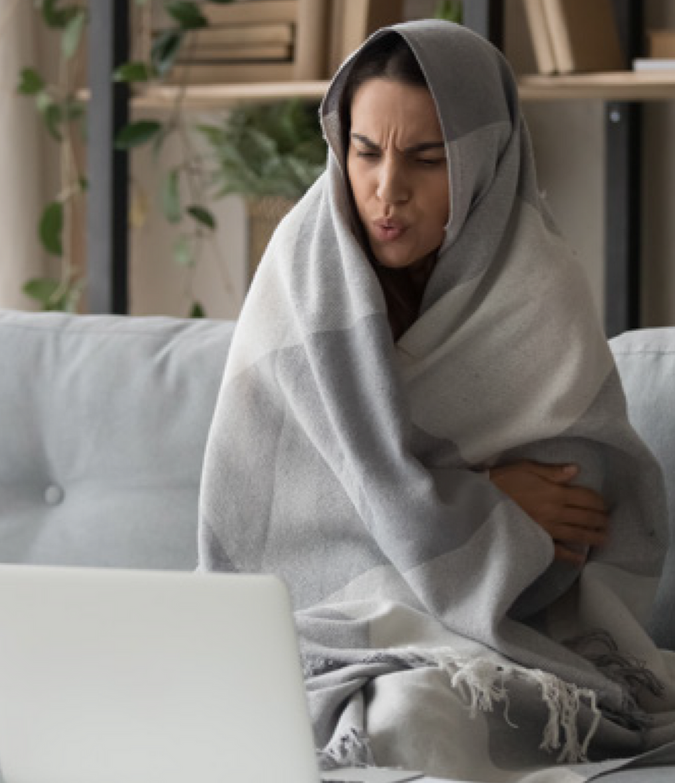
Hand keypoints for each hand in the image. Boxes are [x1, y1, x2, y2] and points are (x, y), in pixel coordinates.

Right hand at [489, 461, 608, 564]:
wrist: (480, 499)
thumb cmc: (502, 480)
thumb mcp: (526, 468)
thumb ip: (552, 471)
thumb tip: (576, 470)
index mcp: (555, 493)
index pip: (586, 498)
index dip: (599, 501)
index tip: (604, 504)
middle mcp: (555, 513)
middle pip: (586, 517)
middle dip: (601, 519)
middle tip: (608, 522)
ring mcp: (547, 529)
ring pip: (578, 535)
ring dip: (594, 537)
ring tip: (605, 539)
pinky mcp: (536, 539)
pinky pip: (556, 551)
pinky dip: (570, 556)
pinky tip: (580, 559)